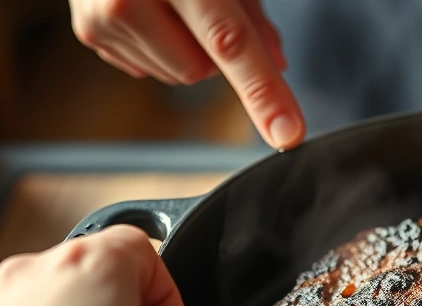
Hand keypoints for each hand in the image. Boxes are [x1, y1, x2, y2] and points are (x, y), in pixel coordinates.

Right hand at [69, 0, 305, 149]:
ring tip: (171, 6)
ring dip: (185, 52)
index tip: (287, 133)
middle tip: (200, 9)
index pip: (229, 42)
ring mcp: (102, 16)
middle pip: (200, 71)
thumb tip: (277, 64)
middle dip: (213, 51)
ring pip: (176, 76)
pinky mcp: (89, 32)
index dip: (263, 90)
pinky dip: (159, 48)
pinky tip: (148, 13)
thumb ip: (252, 16)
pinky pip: (148, 69)